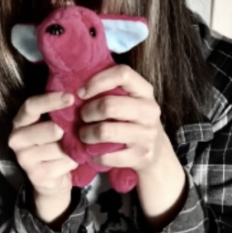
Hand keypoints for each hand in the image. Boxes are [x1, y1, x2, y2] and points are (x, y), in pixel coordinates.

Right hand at [8, 92, 77, 223]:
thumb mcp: (56, 124)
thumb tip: (81, 96)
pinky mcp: (37, 175)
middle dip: (69, 130)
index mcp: (20, 121)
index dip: (51, 101)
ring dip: (75, 147)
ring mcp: (24, 159)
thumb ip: (61, 112)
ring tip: (76, 147)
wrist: (53, 177)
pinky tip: (73, 160)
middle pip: (50, 129)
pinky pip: (65, 162)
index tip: (71, 97)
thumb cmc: (57, 143)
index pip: (31, 106)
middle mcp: (17, 139)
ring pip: (61, 147)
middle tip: (80, 131)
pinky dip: (75, 160)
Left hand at [78, 65, 186, 227]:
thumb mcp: (130, 105)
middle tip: (80, 119)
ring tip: (83, 138)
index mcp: (145, 92)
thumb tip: (74, 76)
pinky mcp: (142, 156)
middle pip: (109, 105)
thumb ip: (112, 91)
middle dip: (87, 113)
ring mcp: (148, 135)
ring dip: (86, 136)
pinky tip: (93, 154)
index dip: (98, 80)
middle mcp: (150, 111)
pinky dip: (95, 155)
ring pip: (105, 130)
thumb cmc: (134, 126)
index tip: (81, 90)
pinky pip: (108, 153)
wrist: (157, 159)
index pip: (122, 73)